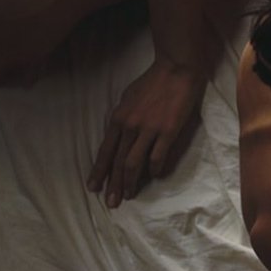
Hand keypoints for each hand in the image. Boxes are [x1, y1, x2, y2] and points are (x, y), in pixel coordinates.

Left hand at [90, 57, 205, 206]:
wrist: (176, 68)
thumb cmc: (152, 82)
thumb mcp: (127, 99)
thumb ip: (122, 120)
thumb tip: (119, 139)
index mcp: (118, 118)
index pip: (105, 151)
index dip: (99, 171)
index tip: (93, 188)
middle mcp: (130, 126)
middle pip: (118, 162)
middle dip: (113, 184)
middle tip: (111, 202)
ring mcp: (149, 129)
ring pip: (135, 163)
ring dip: (130, 182)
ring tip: (129, 195)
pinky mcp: (168, 131)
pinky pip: (158, 157)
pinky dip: (154, 170)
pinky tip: (154, 176)